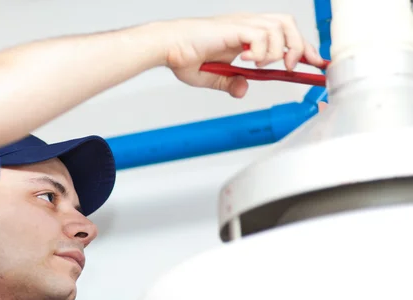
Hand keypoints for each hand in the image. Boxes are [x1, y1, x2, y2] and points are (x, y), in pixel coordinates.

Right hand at [160, 14, 324, 97]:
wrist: (168, 47)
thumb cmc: (184, 57)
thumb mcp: (212, 77)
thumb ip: (229, 83)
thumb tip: (243, 90)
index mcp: (244, 35)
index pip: (283, 35)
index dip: (302, 48)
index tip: (315, 62)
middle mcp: (247, 25)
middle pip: (288, 24)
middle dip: (299, 47)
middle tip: (293, 68)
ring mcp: (242, 24)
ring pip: (279, 27)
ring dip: (278, 51)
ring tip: (263, 65)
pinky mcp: (235, 28)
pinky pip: (261, 35)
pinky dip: (261, 51)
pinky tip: (247, 61)